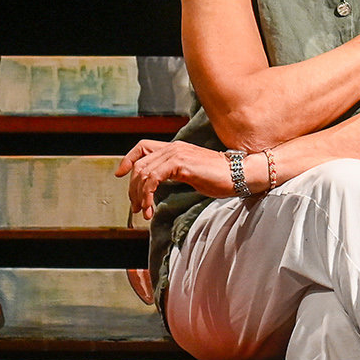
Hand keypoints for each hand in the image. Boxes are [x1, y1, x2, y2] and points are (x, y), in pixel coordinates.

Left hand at [114, 139, 236, 217]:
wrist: (239, 175)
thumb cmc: (220, 178)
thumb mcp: (192, 174)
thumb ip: (175, 174)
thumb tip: (159, 185)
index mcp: (175, 148)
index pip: (142, 147)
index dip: (128, 159)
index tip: (120, 174)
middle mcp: (173, 147)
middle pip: (139, 164)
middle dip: (133, 188)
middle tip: (136, 208)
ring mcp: (176, 153)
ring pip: (143, 173)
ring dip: (139, 195)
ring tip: (144, 212)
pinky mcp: (180, 164)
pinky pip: (153, 179)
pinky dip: (148, 195)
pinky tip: (151, 208)